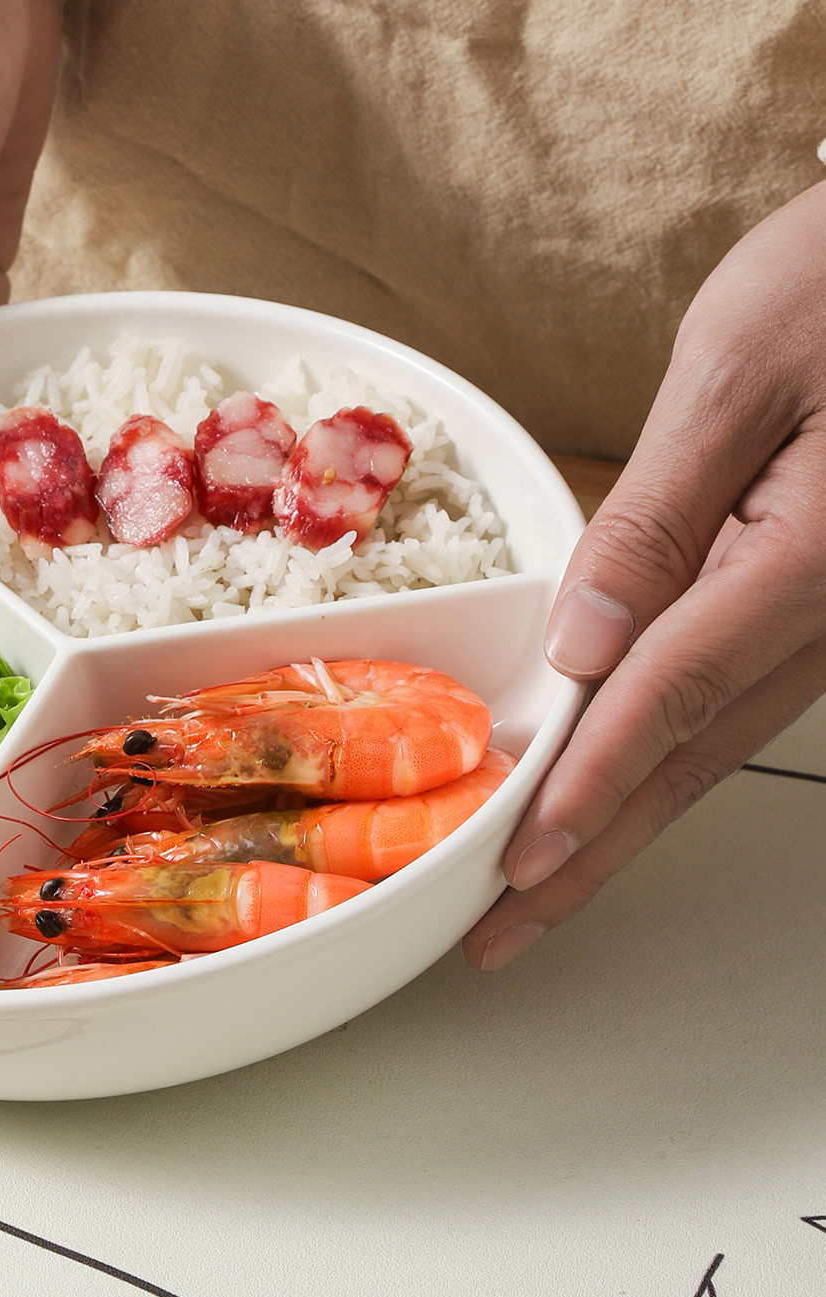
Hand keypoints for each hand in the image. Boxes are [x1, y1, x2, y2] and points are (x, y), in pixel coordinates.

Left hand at [465, 178, 825, 969]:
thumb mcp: (741, 366)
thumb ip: (661, 510)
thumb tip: (589, 637)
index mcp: (813, 553)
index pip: (672, 691)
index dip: (590, 782)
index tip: (518, 859)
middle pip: (692, 753)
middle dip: (593, 851)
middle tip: (504, 929)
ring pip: (715, 739)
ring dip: (623, 819)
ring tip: (538, 891)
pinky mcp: (824, 596)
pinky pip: (736, 691)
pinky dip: (661, 752)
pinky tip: (609, 786)